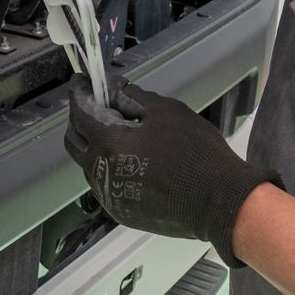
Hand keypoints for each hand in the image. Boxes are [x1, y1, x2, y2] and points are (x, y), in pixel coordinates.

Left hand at [64, 81, 277, 263]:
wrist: (220, 203)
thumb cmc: (196, 152)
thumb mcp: (167, 112)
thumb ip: (134, 98)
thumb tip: (115, 91)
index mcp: (109, 145)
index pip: (80, 113)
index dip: (79, 93)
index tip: (82, 81)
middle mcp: (101, 173)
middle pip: (74, 141)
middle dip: (79, 119)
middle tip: (98, 105)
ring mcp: (110, 197)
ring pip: (88, 165)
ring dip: (95, 145)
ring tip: (120, 132)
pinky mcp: (123, 213)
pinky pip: (105, 184)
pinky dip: (110, 167)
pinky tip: (132, 159)